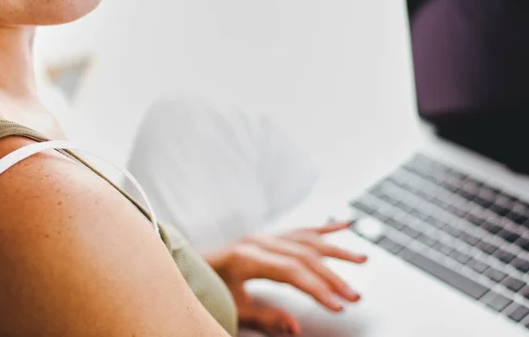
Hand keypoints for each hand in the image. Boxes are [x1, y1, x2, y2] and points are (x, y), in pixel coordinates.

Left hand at [204, 221, 366, 335]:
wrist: (190, 269)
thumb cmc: (207, 289)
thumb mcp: (232, 308)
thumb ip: (264, 317)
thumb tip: (296, 327)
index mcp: (248, 256)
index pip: (291, 271)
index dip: (317, 288)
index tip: (338, 306)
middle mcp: (259, 241)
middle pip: (304, 256)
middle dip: (332, 276)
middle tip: (355, 296)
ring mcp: (265, 236)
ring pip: (307, 240)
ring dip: (336, 250)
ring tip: (363, 260)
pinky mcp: (269, 237)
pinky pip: (300, 230)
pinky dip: (324, 229)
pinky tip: (344, 225)